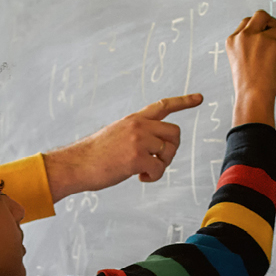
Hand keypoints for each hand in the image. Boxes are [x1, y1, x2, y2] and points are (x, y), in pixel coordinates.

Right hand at [43, 93, 202, 200]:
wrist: (76, 165)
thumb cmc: (94, 155)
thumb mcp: (116, 135)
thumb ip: (136, 135)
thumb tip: (154, 147)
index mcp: (134, 119)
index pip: (163, 105)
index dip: (184, 101)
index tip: (199, 98)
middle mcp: (138, 126)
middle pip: (175, 132)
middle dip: (172, 149)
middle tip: (158, 161)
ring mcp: (138, 140)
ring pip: (169, 151)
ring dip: (161, 165)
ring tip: (145, 171)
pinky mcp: (136, 157)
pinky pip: (159, 169)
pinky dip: (153, 177)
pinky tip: (140, 177)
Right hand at [227, 10, 275, 127]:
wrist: (252, 96)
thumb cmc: (247, 83)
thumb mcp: (238, 59)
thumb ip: (248, 43)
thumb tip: (271, 30)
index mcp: (233, 40)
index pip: (247, 21)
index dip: (258, 26)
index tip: (264, 32)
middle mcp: (245, 35)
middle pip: (261, 15)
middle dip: (271, 21)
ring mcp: (261, 38)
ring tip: (273, 58)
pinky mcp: (275, 44)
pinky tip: (275, 66)